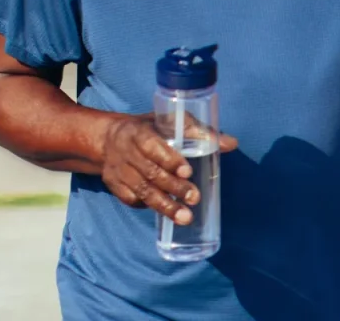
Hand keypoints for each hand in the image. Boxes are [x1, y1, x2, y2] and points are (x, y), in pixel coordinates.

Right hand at [100, 114, 237, 222]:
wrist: (108, 138)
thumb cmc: (150, 128)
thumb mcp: (170, 122)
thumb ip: (199, 132)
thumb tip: (232, 143)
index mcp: (139, 132)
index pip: (153, 147)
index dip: (170, 160)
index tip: (188, 172)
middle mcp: (125, 152)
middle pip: (150, 173)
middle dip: (173, 188)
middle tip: (194, 199)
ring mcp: (118, 171)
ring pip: (141, 190)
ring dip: (164, 206)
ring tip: (185, 218)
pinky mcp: (113, 186)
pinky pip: (131, 199)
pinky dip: (147, 206)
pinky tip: (164, 212)